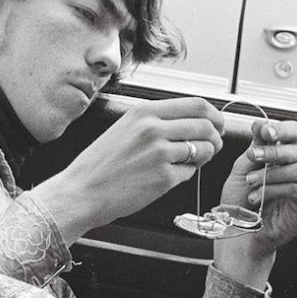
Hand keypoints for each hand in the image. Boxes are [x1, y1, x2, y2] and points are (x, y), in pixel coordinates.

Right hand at [36, 97, 222, 242]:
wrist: (80, 192)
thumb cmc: (98, 165)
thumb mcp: (123, 129)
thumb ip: (155, 121)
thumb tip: (191, 121)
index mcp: (143, 113)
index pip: (196, 105)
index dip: (213, 115)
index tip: (216, 124)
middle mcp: (153, 129)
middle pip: (206, 126)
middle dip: (215, 137)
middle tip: (211, 145)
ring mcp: (160, 153)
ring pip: (204, 149)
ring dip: (204, 157)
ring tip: (189, 162)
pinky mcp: (163, 177)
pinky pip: (190, 172)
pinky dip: (185, 174)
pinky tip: (167, 176)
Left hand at [215, 120, 296, 285]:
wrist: (239, 231)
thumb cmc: (240, 200)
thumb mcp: (243, 168)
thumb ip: (254, 147)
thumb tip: (260, 123)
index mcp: (288, 154)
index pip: (295, 132)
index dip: (282, 129)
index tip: (264, 131)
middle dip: (272, 152)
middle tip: (251, 158)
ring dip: (273, 173)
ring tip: (251, 183)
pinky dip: (276, 190)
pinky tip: (258, 198)